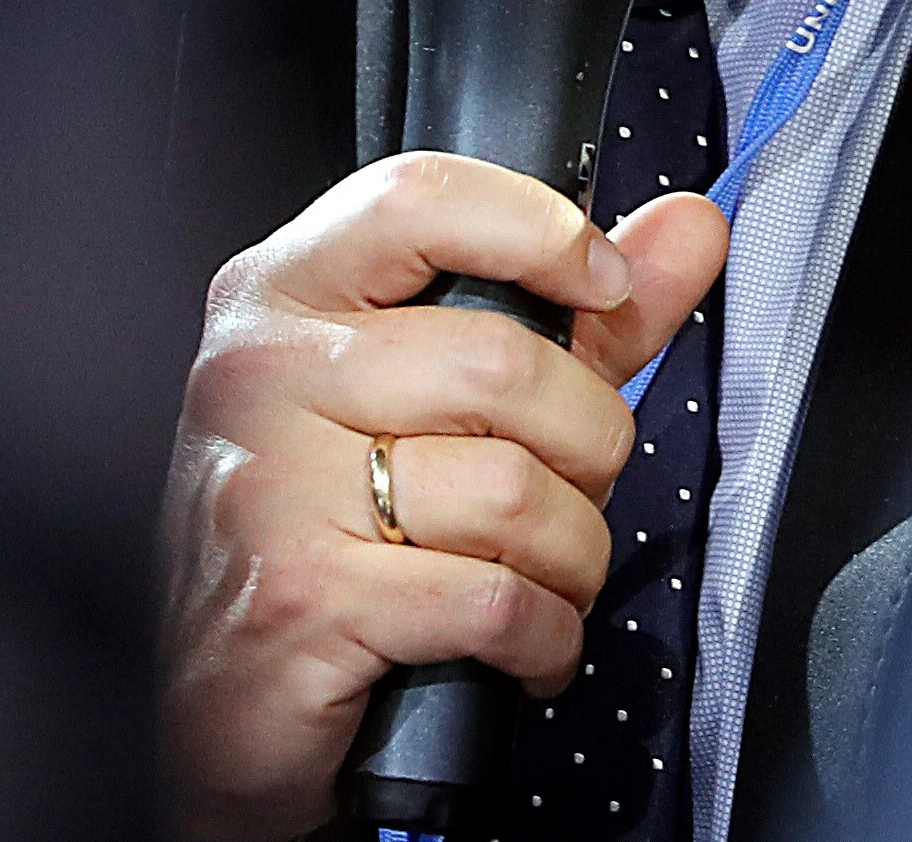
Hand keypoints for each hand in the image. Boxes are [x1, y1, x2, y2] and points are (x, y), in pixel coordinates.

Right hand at [159, 153, 727, 841]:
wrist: (221, 713)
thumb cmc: (334, 540)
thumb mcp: (447, 406)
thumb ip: (574, 316)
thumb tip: (690, 227)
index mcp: (285, 296)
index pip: (418, 199)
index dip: (539, 229)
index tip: (605, 285)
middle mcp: (259, 374)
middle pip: (503, 365)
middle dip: (589, 448)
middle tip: (572, 493)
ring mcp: (270, 487)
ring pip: (512, 490)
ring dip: (572, 558)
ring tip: (546, 580)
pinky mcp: (298, 600)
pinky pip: (493, 598)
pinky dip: (543, 636)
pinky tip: (523, 645)